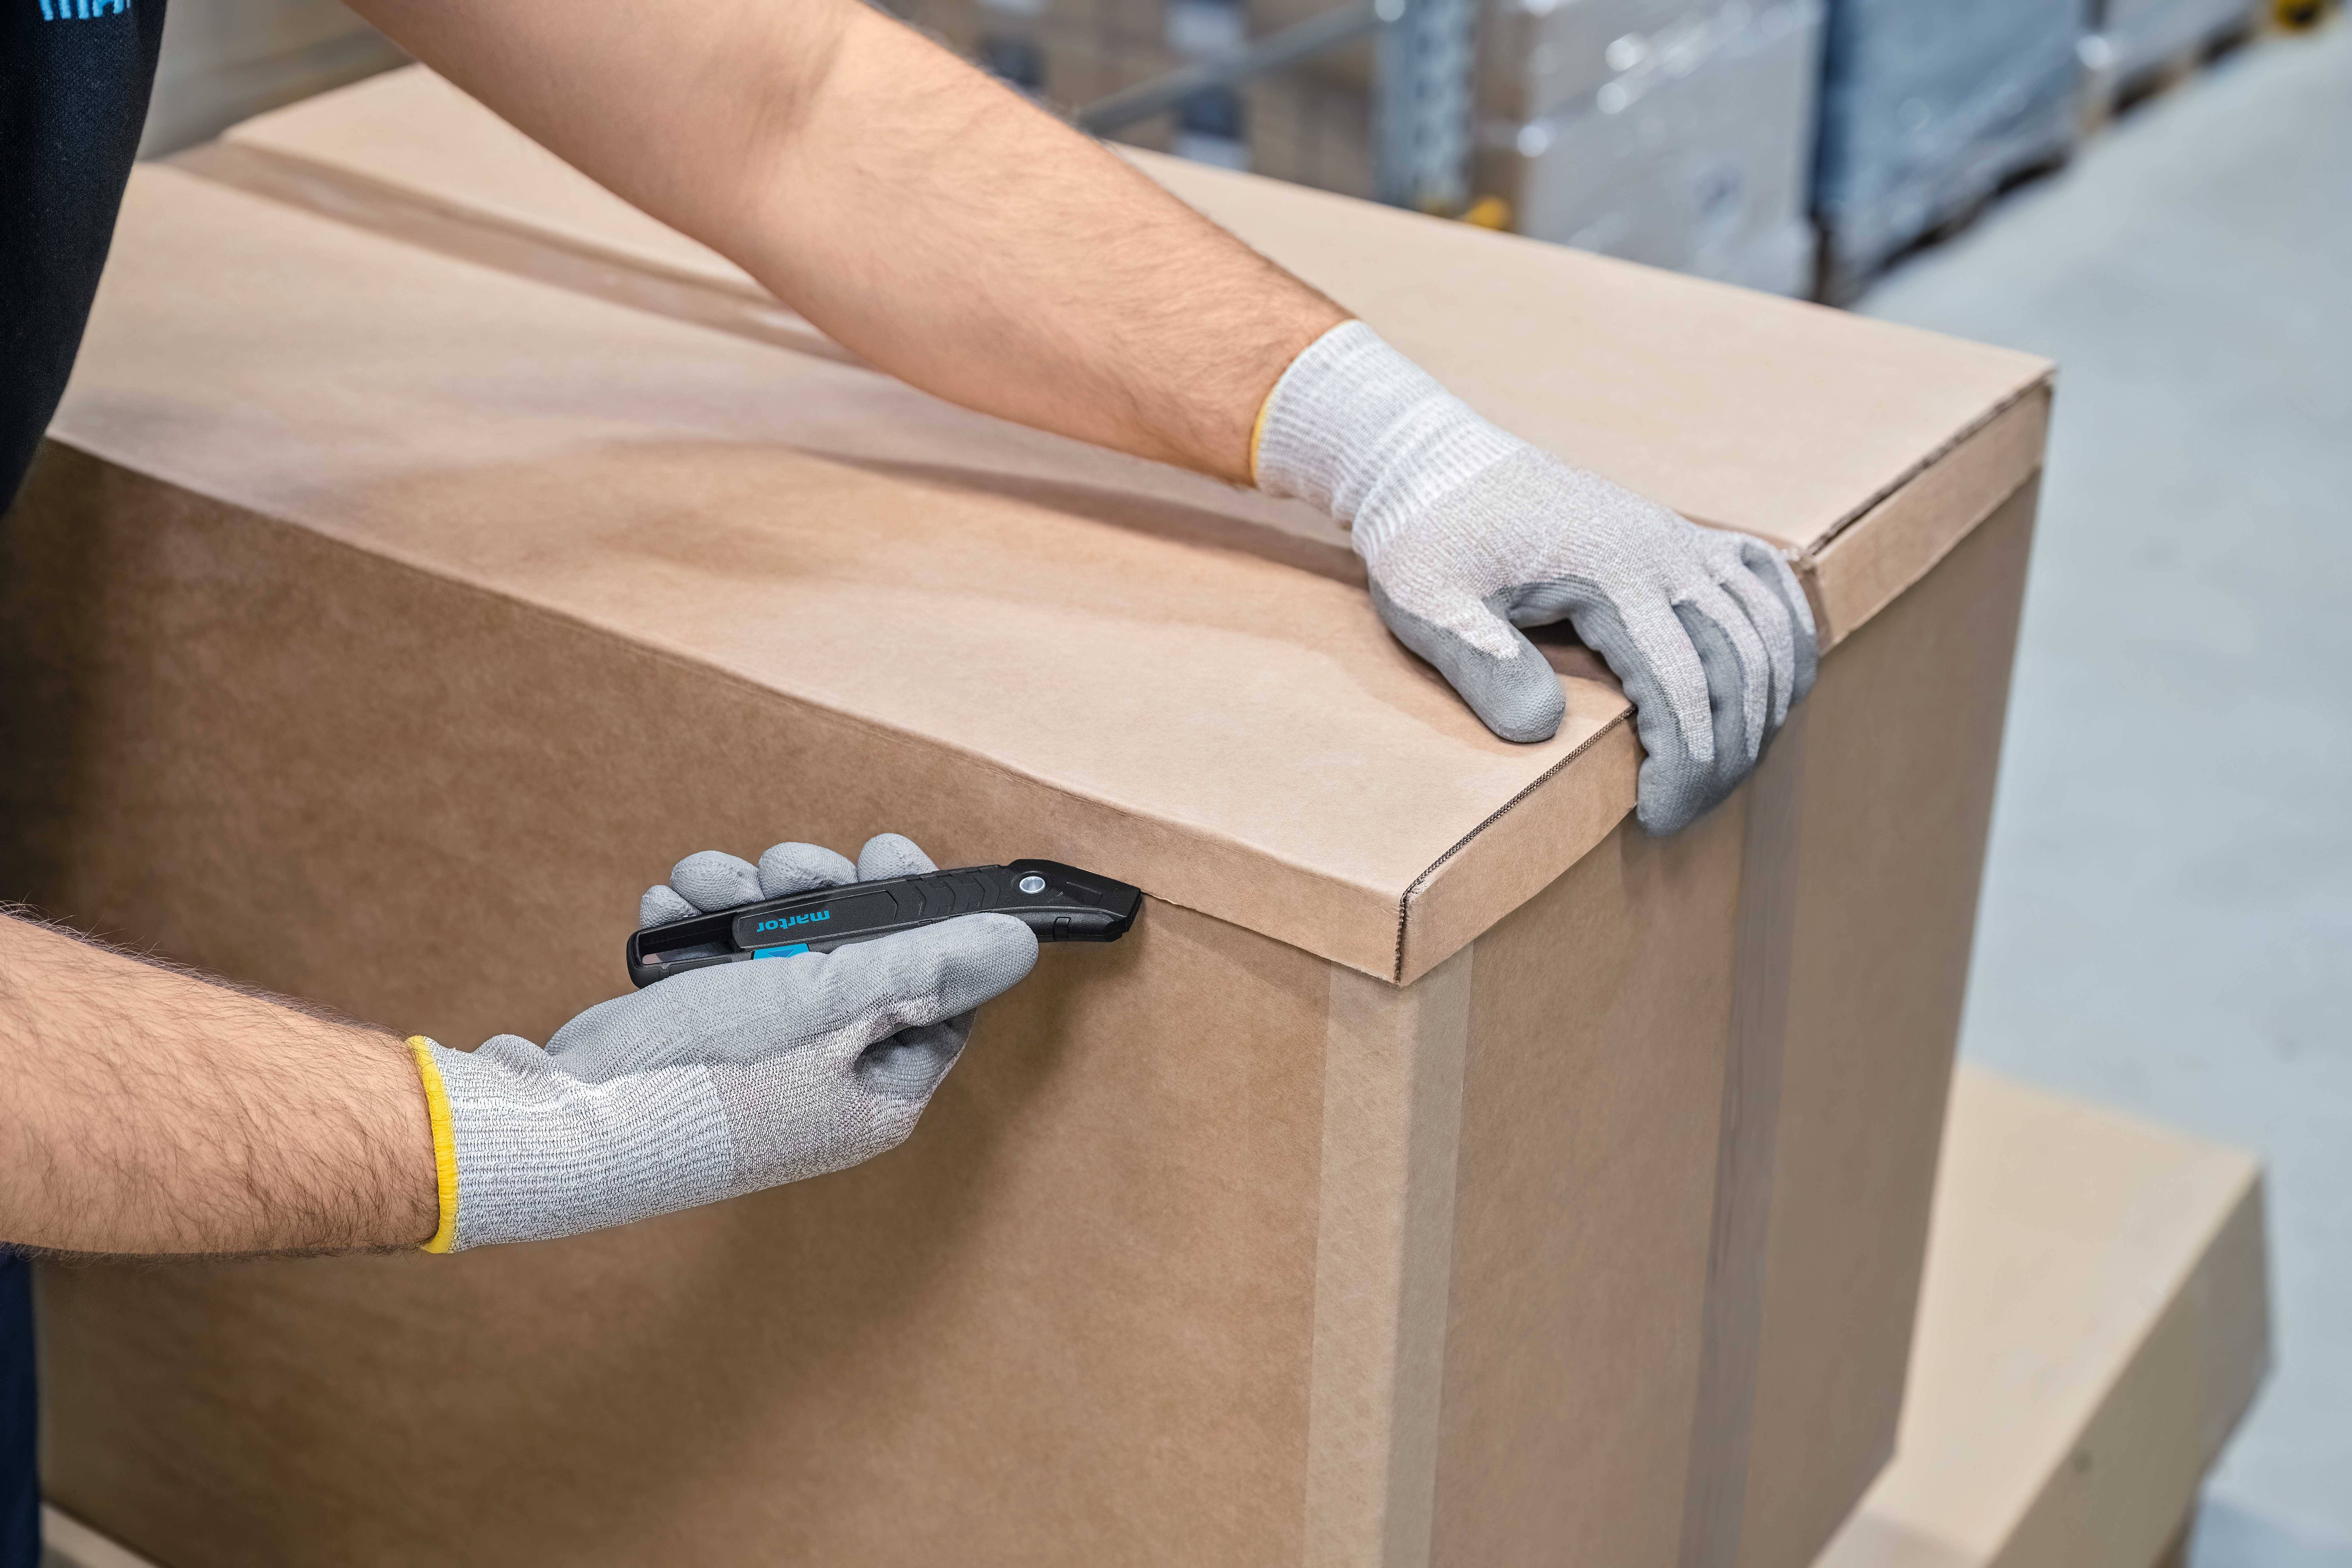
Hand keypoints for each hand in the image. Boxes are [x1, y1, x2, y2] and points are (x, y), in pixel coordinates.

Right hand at [409, 834, 1035, 1250]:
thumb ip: (924, 968)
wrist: (564, 1121)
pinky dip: (698, 927)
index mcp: (877, 1091)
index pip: (940, 988)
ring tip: (707, 883)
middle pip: (859, 957)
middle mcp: (828, 1081)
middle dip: (816, 891)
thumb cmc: (702, 1076)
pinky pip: (721, 966)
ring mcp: (763, 1062)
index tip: (884, 853)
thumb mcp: (827, 1002)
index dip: (918, 912)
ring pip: (783, 949)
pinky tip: (673, 908)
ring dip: (746, 898)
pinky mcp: (703, 1041)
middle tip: (784, 864)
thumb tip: (1017, 946)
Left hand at [1254, 322, 1816, 834]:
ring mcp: (1680, 539)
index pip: (1680, 685)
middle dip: (1726, 753)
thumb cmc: (1428, 537)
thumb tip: (1539, 728)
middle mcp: (1665, 550)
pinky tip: (1772, 690)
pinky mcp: (1681, 537)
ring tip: (1721, 772)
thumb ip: (1478, 661)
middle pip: (1737, 666)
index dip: (1686, 764)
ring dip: (1761, 710)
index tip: (1661, 817)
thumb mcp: (1427, 601)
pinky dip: (1785, 638)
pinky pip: (1764, 583)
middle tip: (1686, 812)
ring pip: (1765, 631)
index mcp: (1610, 570)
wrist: (1436, 463)